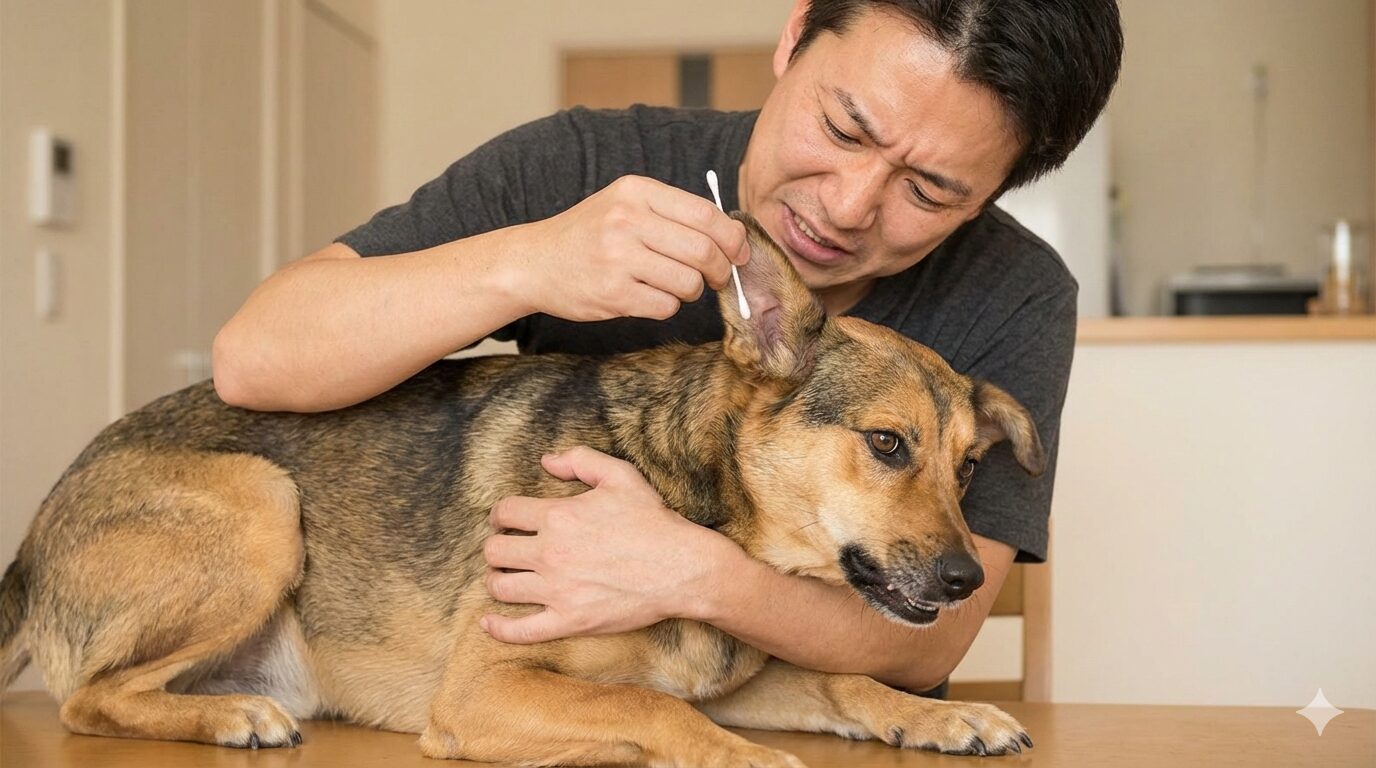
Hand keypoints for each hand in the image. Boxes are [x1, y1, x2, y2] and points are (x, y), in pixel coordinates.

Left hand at [480, 446, 730, 643]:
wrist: (681, 568)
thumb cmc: (652, 521)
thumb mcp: (621, 476)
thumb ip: (580, 460)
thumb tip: (546, 460)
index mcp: (558, 517)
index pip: (505, 513)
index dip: (500, 515)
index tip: (505, 521)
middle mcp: (550, 554)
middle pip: (494, 551)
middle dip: (496, 547)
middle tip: (507, 549)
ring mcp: (557, 591)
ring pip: (501, 587)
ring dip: (497, 580)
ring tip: (506, 577)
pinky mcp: (569, 621)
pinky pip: (520, 631)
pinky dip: (498, 628)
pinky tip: (489, 622)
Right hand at [518, 175, 748, 322]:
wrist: (534, 262)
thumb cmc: (590, 234)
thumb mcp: (625, 204)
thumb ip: (674, 213)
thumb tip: (734, 237)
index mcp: (636, 192)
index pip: (706, 215)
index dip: (733, 238)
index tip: (739, 252)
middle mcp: (627, 220)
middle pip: (704, 250)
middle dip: (722, 269)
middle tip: (719, 277)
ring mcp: (618, 258)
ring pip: (690, 282)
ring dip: (693, 291)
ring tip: (677, 286)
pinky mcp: (613, 293)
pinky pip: (667, 306)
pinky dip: (668, 306)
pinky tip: (650, 296)